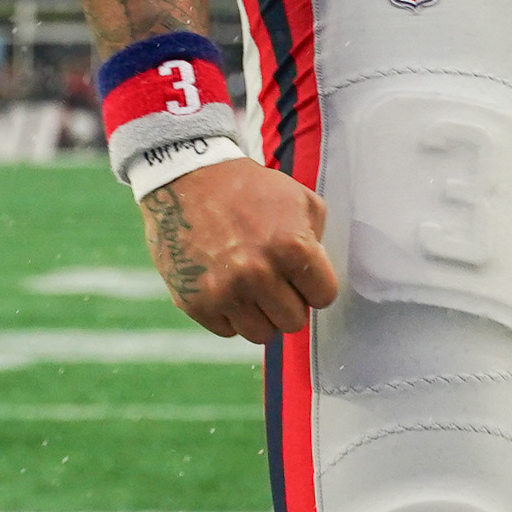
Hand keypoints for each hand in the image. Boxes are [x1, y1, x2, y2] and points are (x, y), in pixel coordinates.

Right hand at [140, 156, 337, 341]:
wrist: (188, 177)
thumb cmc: (247, 188)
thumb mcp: (297, 198)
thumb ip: (317, 238)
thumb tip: (317, 275)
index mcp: (291, 247)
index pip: (324, 297)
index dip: (315, 285)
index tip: (301, 276)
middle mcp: (258, 274)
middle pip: (293, 321)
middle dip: (288, 302)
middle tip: (274, 281)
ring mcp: (225, 291)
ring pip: (261, 334)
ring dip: (260, 314)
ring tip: (250, 286)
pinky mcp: (196, 302)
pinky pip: (227, 330)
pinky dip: (229, 313)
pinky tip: (224, 285)